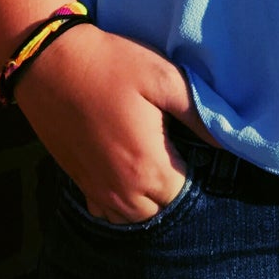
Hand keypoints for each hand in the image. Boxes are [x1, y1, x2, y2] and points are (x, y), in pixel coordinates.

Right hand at [13, 24, 215, 222]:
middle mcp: (121, 190)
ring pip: (133, 216)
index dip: (193, 169)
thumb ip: (198, 114)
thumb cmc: (112, 65)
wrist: (49, 62)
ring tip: (152, 161)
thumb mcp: (162, 78)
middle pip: (160, 208)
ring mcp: (96, 189)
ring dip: (147, 199)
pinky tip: (125, 171)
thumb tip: (229, 143)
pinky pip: (106, 211)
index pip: (184, 192)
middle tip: (173, 149)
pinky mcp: (77, 182)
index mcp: (147, 167)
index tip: (190, 144)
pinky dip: (120, 201)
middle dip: (172, 187)